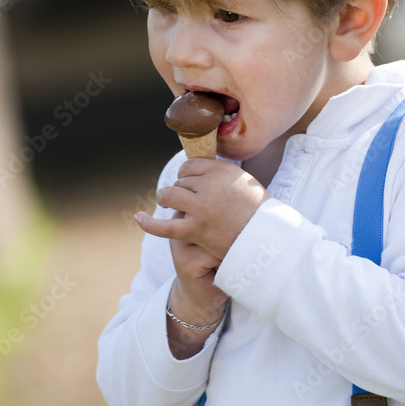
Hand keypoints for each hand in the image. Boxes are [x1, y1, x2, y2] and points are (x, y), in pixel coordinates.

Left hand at [136, 158, 270, 261]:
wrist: (266, 239)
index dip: (190, 176)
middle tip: (195, 203)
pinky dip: (149, 223)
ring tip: (171, 204)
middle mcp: (209, 185)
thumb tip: (202, 167)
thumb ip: (222, 174)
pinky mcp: (195, 229)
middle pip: (181, 181)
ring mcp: (200, 208)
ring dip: (168, 199)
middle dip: (183, 190)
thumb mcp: (244, 182)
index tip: (196, 186)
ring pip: (170, 196)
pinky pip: (164, 226)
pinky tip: (138, 218)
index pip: (191, 165)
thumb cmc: (258, 212)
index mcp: (222, 170)